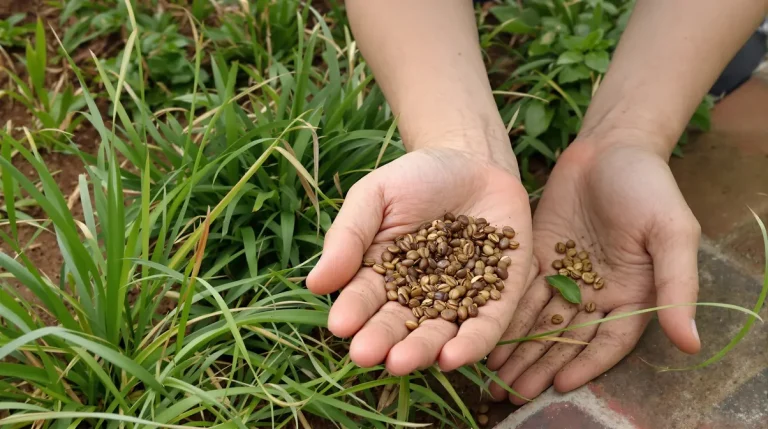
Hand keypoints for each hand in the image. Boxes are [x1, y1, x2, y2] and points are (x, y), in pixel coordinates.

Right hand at [307, 146, 532, 374]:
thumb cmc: (417, 178)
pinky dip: (471, 343)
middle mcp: (417, 296)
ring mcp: (458, 300)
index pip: (364, 300)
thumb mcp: (375, 196)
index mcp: (381, 275)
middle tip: (367, 354)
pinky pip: (485, 327)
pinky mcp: (498, 299)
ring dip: (420, 351)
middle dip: (382, 340)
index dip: (352, 312)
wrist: (474, 160)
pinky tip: (454, 357)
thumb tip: (316, 284)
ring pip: (438, 333)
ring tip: (402, 362)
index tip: (340, 325)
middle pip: (399, 325)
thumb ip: (349, 236)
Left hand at [486, 138, 700, 402]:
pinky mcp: (539, 256)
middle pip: (567, 337)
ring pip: (540, 319)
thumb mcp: (672, 234)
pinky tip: (487, 333)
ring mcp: (566, 275)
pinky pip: (522, 290)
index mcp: (633, 293)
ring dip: (518, 348)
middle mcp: (597, 292)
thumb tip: (690, 344)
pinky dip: (506, 313)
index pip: (608, 341)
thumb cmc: (650, 187)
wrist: (611, 146)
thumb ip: (677, 286)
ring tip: (495, 377)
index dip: (586, 364)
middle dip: (540, 365)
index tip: (560, 385)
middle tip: (513, 393)